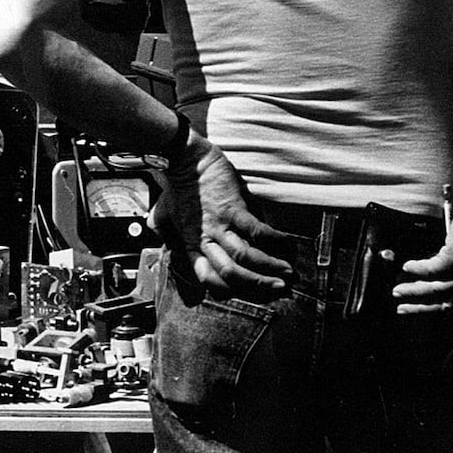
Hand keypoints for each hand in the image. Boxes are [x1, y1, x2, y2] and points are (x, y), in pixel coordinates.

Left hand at [153, 136, 293, 295]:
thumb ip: (167, 233)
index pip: (208, 279)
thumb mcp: (164, 216)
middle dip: (258, 285)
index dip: (231, 290)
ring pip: (245, 256)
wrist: (183, 160)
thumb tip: (170, 244)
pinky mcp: (233, 207)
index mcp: (191, 245)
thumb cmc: (176, 187)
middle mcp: (205, 239)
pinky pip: (256, 231)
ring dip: (270, 267)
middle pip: (231, 273)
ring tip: (287, 270)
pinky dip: (274, 240)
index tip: (249, 291)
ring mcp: (219, 224)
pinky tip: (286, 242)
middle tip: (279, 287)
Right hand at [393, 193, 452, 315]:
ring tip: (399, 289)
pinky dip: (416, 269)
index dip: (444, 310)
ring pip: (436, 290)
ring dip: (413, 291)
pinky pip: (430, 270)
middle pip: (449, 306)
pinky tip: (407, 266)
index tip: (429, 309)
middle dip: (422, 308)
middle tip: (405, 308)